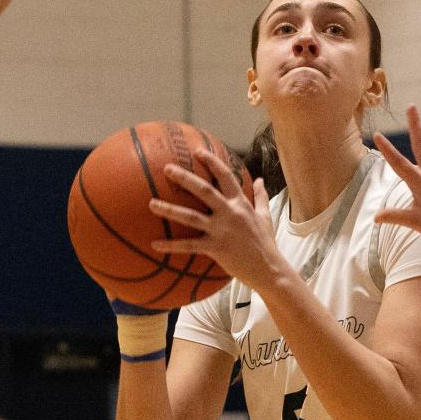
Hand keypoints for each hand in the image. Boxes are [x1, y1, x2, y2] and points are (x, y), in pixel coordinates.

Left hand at [148, 149, 279, 289]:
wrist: (269, 269)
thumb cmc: (266, 243)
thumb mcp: (266, 216)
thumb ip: (261, 197)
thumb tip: (261, 179)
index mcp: (241, 204)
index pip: (226, 177)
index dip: (212, 162)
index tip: (198, 151)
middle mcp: (230, 213)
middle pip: (204, 190)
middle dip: (185, 178)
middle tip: (167, 168)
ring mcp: (221, 230)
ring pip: (191, 217)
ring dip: (169, 209)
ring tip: (151, 204)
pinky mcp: (216, 248)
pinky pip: (189, 245)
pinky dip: (171, 245)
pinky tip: (154, 244)